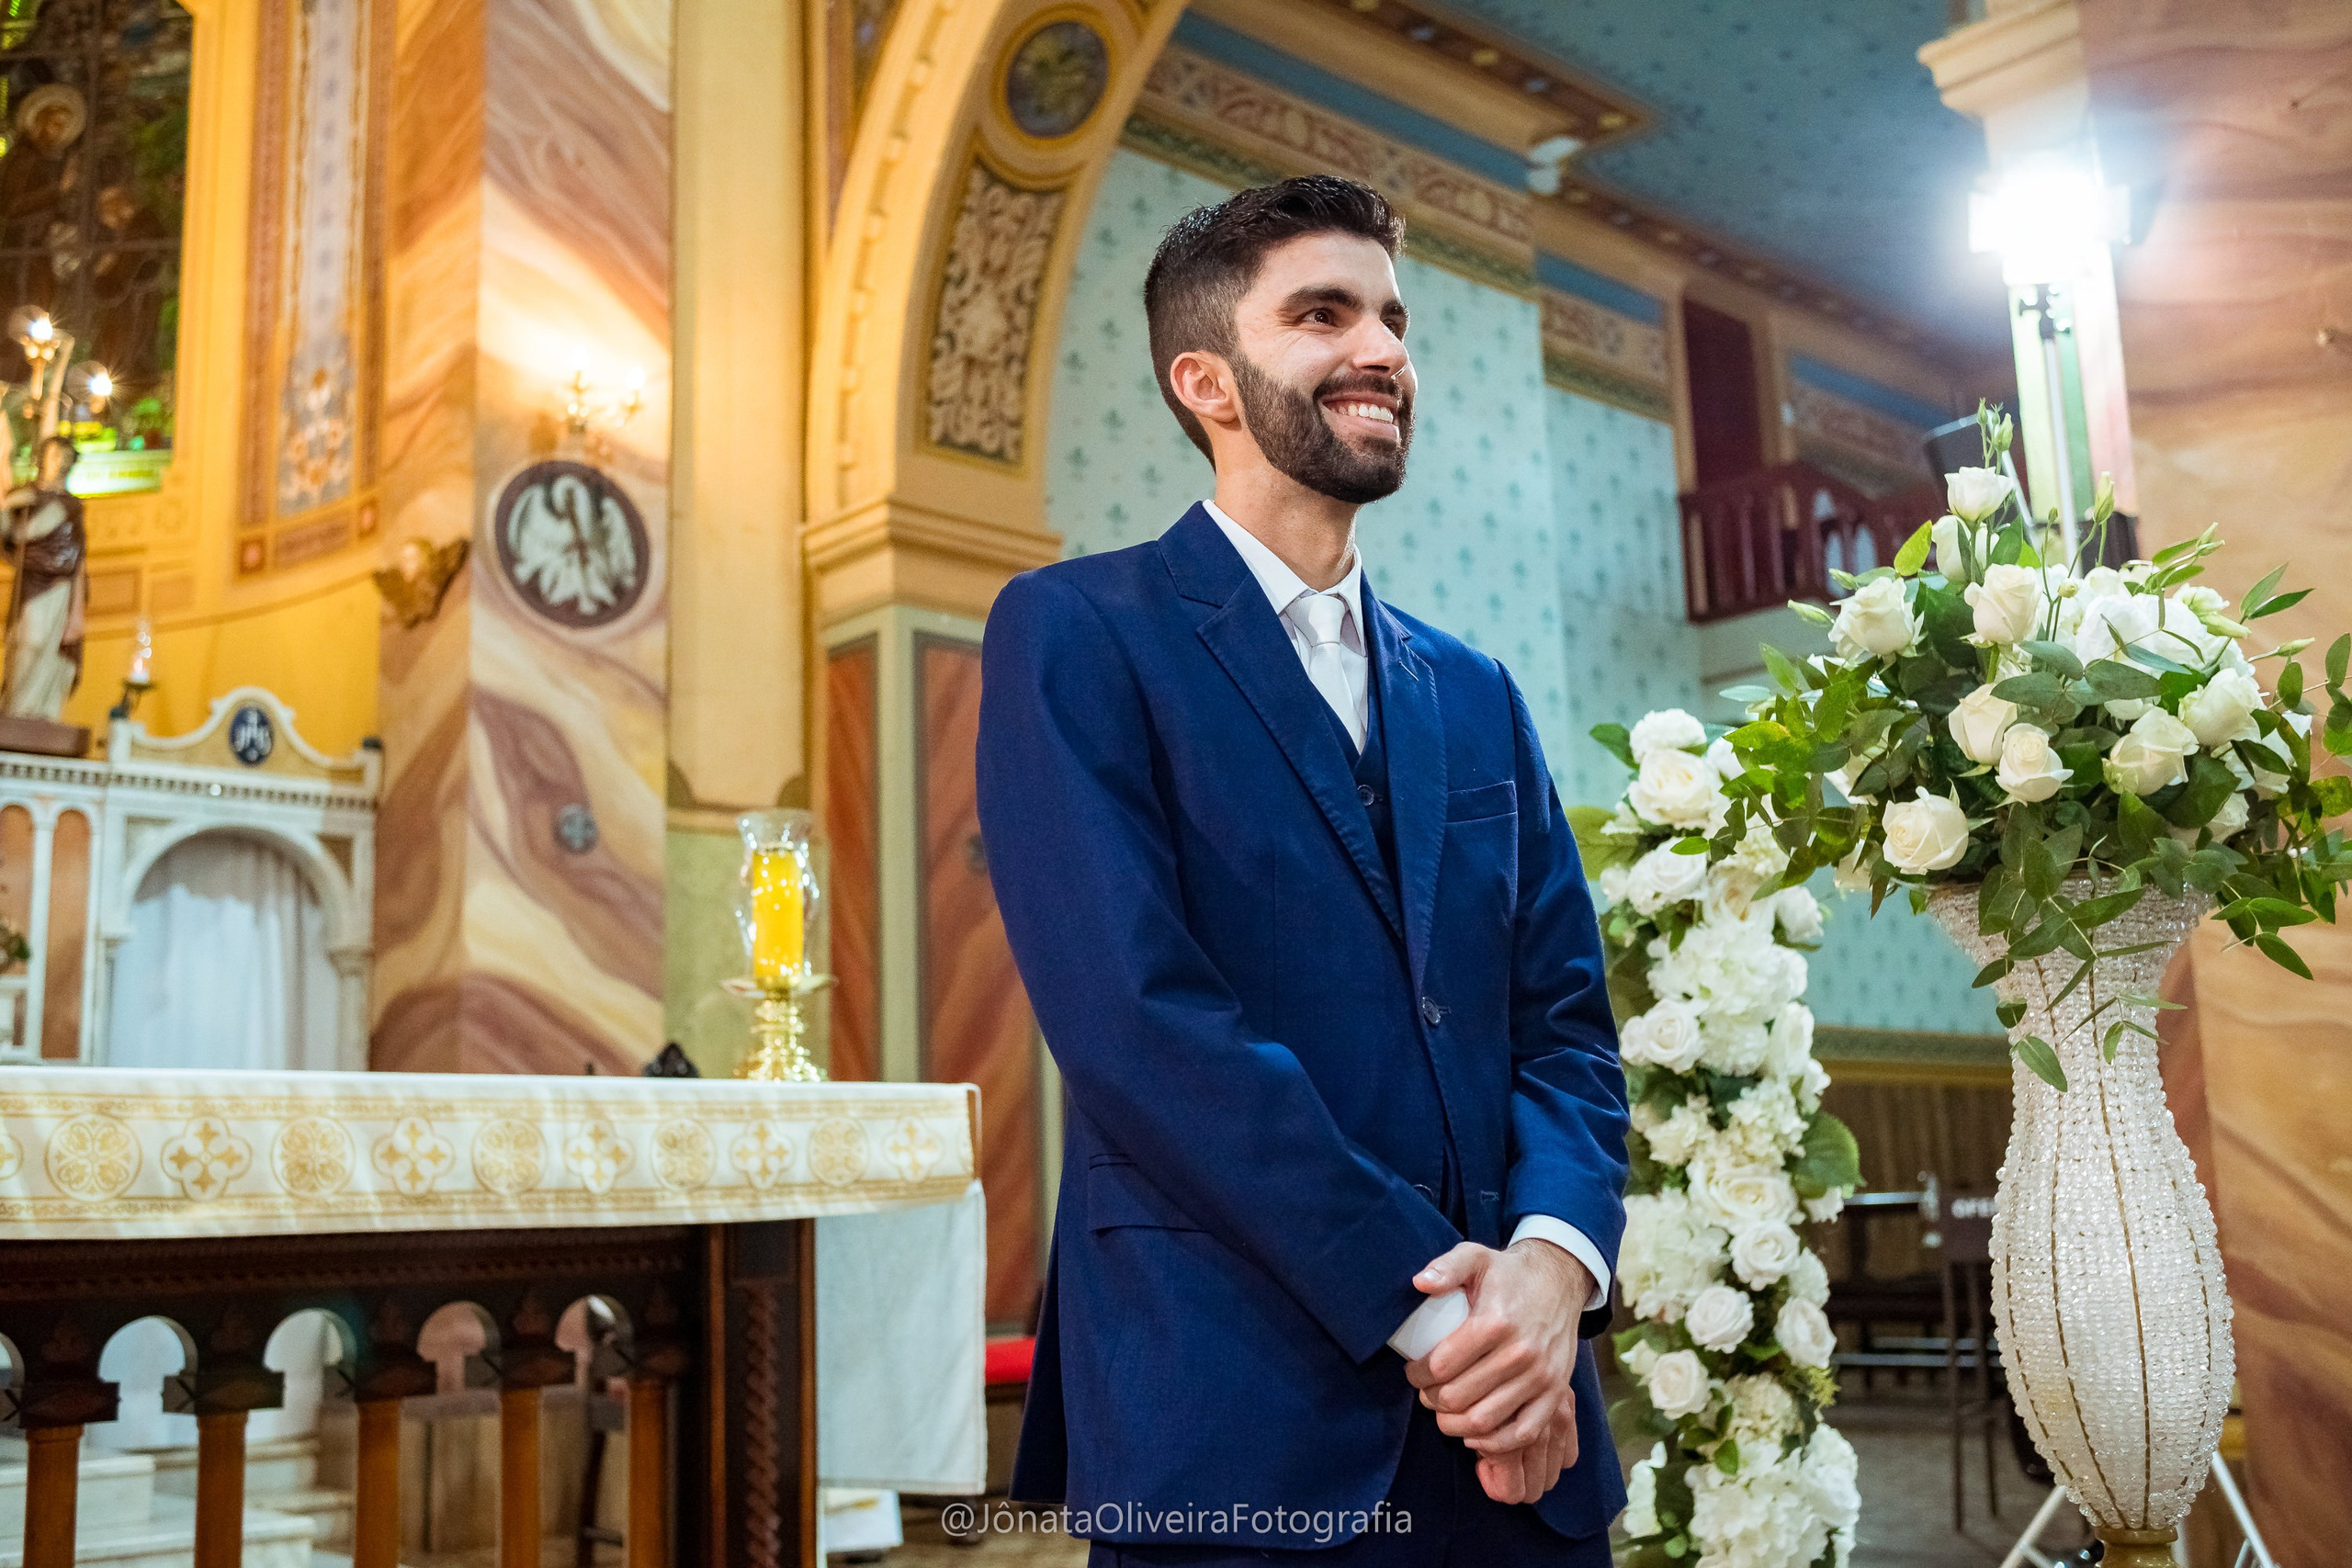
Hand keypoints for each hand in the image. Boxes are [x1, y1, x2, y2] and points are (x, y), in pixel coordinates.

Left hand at [1401, 1238, 1588, 1503]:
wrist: (1558, 1281)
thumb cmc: (1508, 1273)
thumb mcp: (1474, 1257)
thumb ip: (1446, 1267)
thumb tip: (1419, 1283)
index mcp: (1495, 1322)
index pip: (1442, 1365)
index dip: (1417, 1375)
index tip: (1412, 1371)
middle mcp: (1520, 1353)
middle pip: (1458, 1397)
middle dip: (1432, 1400)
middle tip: (1426, 1392)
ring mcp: (1541, 1377)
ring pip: (1484, 1421)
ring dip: (1455, 1424)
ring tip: (1444, 1412)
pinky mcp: (1556, 1393)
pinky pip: (1523, 1434)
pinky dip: (1495, 1443)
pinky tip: (1476, 1434)